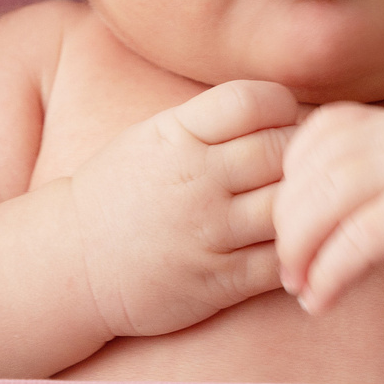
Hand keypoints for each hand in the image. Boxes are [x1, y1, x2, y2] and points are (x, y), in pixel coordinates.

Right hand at [66, 79, 299, 337]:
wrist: (73, 263)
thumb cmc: (125, 191)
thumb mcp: (155, 136)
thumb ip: (212, 120)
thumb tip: (287, 104)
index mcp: (176, 135)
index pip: (252, 101)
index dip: (283, 107)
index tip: (286, 123)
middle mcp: (192, 180)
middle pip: (280, 151)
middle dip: (305, 155)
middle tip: (310, 165)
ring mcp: (205, 232)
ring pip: (287, 206)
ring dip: (306, 204)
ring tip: (307, 204)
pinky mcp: (216, 282)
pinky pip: (279, 262)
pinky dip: (298, 252)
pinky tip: (298, 244)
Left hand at [274, 104, 383, 315]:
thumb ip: (344, 189)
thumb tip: (268, 212)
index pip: (314, 137)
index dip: (288, 186)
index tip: (288, 232)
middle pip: (314, 171)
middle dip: (288, 227)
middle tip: (288, 273)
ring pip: (329, 202)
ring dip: (302, 253)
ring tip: (301, 288)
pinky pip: (358, 241)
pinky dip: (330, 276)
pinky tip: (324, 302)